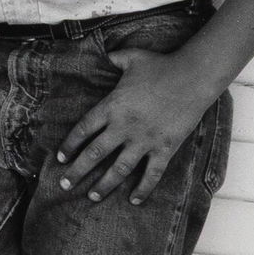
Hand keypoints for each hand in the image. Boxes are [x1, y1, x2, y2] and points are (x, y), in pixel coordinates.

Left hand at [55, 47, 213, 204]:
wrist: (193, 76)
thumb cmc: (161, 65)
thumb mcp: (132, 57)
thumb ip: (114, 58)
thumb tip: (104, 54)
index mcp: (112, 106)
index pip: (83, 131)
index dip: (69, 146)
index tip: (60, 158)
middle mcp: (123, 127)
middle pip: (94, 154)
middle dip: (77, 171)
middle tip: (64, 185)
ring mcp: (144, 140)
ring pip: (118, 169)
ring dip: (104, 185)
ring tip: (91, 197)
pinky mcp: (164, 148)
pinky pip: (151, 174)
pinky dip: (143, 189)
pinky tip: (133, 200)